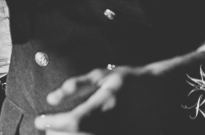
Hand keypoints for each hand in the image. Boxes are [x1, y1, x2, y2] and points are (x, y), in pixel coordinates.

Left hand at [34, 61, 179, 134]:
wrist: (164, 93)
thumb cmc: (130, 81)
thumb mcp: (102, 75)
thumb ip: (75, 86)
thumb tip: (51, 99)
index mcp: (107, 105)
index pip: (73, 121)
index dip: (52, 123)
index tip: (39, 120)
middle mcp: (114, 125)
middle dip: (56, 134)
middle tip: (47, 128)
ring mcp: (121, 134)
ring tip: (58, 133)